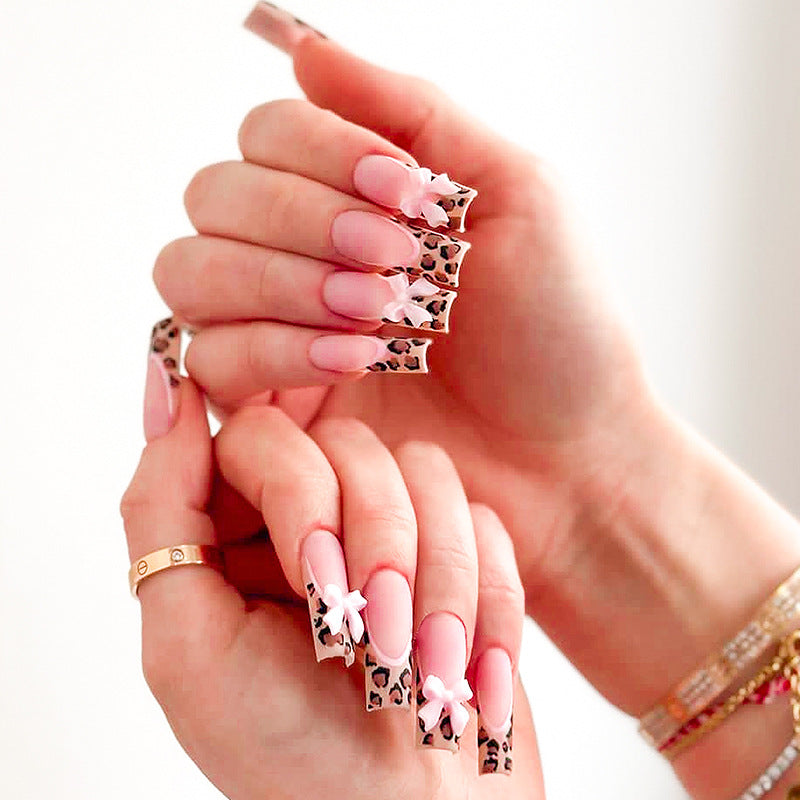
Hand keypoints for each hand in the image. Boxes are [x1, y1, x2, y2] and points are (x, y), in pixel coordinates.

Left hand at [121, 372, 542, 799]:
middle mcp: (313, 511)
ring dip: (436, 584)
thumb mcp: (190, 650)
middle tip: (376, 642)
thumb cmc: (290, 756)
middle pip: (352, 447)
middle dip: (375, 547)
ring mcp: (388, 522)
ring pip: (426, 471)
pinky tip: (471, 673)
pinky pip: (481, 518)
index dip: (299, 490)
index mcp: (235, 527)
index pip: (262, 436)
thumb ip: (160, 520)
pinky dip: (485, 602)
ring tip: (428, 671)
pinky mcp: (457, 543)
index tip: (321, 579)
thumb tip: (171, 394)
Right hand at [154, 32, 662, 708]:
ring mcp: (278, 330)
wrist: (568, 448)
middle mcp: (301, 255)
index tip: (409, 192)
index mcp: (353, 195)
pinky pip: (213, 359)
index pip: (266, 133)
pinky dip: (279, 349)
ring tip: (380, 313)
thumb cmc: (556, 325)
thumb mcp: (514, 188)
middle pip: (213, 196)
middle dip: (305, 221)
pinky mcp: (270, 408)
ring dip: (284, 283)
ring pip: (192, 272)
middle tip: (397, 260)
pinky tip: (359, 360)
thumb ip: (411, 110)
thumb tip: (304, 47)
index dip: (320, 150)